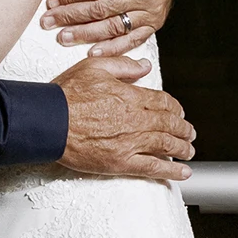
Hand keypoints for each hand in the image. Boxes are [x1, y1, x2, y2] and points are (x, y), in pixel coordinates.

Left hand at [40, 0, 182, 54]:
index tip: (53, 0)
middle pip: (101, 10)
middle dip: (71, 17)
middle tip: (48, 21)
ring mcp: (151, 12)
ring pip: (113, 27)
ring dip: (86, 35)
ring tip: (63, 37)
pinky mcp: (154, 23)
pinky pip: (132, 40)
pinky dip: (112, 48)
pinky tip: (93, 52)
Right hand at [55, 53, 194, 180]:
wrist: (49, 122)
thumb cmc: (67, 95)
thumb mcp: (95, 67)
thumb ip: (124, 65)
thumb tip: (144, 66)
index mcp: (132, 97)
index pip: (163, 102)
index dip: (175, 107)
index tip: (178, 111)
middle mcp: (136, 120)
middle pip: (170, 124)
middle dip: (183, 129)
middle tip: (189, 132)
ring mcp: (131, 143)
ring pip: (166, 146)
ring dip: (182, 148)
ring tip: (189, 151)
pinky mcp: (121, 163)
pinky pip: (153, 168)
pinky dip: (172, 170)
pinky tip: (183, 172)